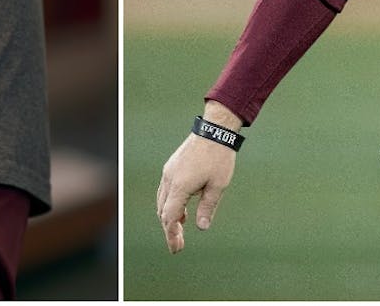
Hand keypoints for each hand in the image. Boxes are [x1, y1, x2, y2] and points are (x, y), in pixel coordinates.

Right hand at [156, 103, 239, 253]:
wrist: (214, 130)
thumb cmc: (218, 158)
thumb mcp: (218, 186)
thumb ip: (207, 207)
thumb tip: (201, 227)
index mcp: (180, 186)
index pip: (170, 217)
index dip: (172, 235)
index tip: (176, 248)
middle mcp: (170, 179)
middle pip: (163, 211)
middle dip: (169, 230)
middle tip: (179, 245)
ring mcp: (168, 172)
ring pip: (161, 201)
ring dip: (169, 217)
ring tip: (180, 230)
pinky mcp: (171, 167)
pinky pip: (165, 191)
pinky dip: (170, 204)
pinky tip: (182, 211)